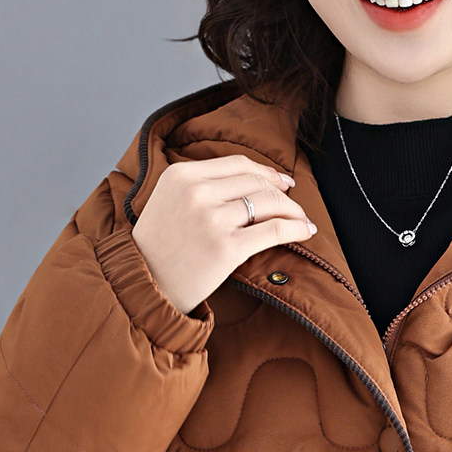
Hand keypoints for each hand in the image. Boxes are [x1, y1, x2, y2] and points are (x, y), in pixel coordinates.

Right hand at [131, 154, 318, 316]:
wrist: (145, 287)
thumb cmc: (158, 249)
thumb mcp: (168, 202)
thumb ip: (200, 187)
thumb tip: (248, 183)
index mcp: (181, 175)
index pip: (237, 164)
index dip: (266, 171)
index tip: (282, 181)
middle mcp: (197, 192)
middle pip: (256, 181)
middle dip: (283, 192)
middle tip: (296, 206)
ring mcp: (212, 219)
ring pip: (269, 202)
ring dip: (294, 211)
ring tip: (303, 221)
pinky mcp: (227, 247)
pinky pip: (274, 229)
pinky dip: (296, 228)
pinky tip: (306, 232)